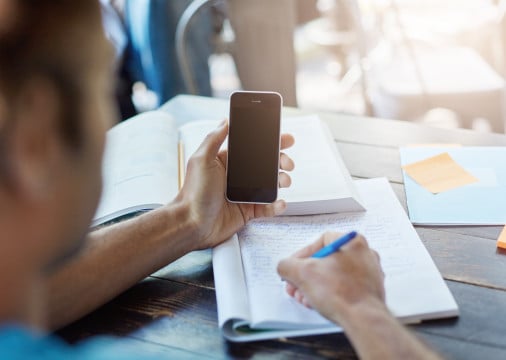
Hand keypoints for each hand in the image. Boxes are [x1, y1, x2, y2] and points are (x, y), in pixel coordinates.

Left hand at [176, 121, 294, 249]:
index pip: (252, 148)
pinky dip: (276, 205)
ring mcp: (244, 194)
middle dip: (281, 161)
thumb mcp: (201, 160)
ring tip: (285, 181)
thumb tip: (226, 120)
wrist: (192, 224)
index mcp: (227, 162)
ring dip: (282, 181)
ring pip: (270, 185)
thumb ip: (214, 138)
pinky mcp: (247, 211)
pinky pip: (267, 207)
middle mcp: (237, 177)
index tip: (285, 139)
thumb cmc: (193, 193)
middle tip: (288, 163)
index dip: (270, 143)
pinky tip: (280, 202)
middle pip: (266, 165)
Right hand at [277, 232, 384, 325]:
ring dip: (315, 286)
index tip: (294, 268)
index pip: (320, 241)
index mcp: (352, 241)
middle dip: (306, 275)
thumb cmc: (340, 293)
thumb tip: (285, 267)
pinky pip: (344, 287)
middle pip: (326, 260)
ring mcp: (369, 272)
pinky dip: (330, 293)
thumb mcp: (301, 273)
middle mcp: (364, 254)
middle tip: (297, 285)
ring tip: (306, 298)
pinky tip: (320, 303)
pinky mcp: (370, 290)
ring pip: (334, 275)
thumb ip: (287, 265)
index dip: (302, 255)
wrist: (362, 319)